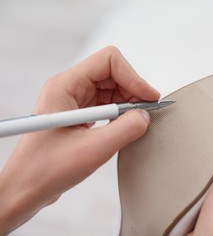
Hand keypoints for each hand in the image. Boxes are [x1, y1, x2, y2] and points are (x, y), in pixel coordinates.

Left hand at [0, 46, 159, 233]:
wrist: (26, 188)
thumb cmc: (46, 170)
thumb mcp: (92, 151)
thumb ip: (124, 130)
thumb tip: (145, 116)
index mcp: (65, 86)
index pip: (108, 61)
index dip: (133, 76)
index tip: (149, 98)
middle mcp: (69, 87)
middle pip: (113, 73)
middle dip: (133, 90)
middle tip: (146, 112)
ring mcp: (74, 99)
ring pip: (112, 88)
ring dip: (128, 102)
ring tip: (134, 123)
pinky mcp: (80, 113)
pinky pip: (107, 103)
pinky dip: (121, 113)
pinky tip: (123, 127)